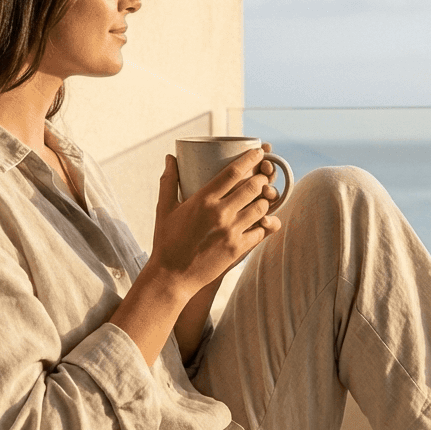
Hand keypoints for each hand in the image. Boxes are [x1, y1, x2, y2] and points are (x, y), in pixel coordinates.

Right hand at [148, 147, 282, 296]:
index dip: (251, 158)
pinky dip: (265, 224)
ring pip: (262, 208)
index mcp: (203, 200)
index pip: (234, 172)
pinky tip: (262, 221)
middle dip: (262, 178)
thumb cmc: (166, 240)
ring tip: (263, 197)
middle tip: (262, 176)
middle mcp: (220, 213)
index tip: (259, 152)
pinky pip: (262, 231)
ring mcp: (232, 232)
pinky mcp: (238, 249)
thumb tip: (170, 157)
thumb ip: (169, 181)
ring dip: (266, 200)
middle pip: (254, 187)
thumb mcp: (164, 209)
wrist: (172, 276)